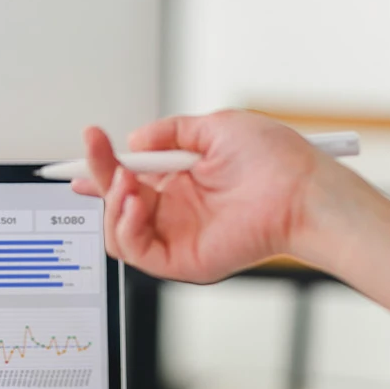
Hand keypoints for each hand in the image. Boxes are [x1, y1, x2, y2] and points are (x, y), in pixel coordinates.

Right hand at [70, 112, 330, 282]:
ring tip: (127, 180)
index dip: (104, 165)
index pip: (130, 177)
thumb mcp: (216, 127)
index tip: (89, 143)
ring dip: (112, 202)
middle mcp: (176, 211)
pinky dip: (125, 227)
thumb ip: (171, 132)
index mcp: (181, 182)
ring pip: (118, 230)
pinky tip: (134, 203)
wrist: (300, 191)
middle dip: (101, 176)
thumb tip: (136, 140)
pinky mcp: (181, 261)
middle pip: (117, 202)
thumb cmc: (276, 162)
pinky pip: (135, 251)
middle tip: (96, 154)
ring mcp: (176, 237)